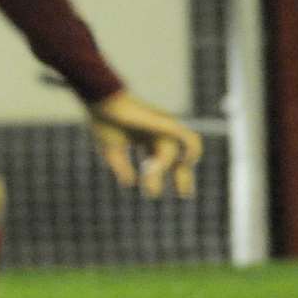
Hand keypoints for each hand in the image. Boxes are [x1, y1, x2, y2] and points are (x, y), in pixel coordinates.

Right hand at [87, 91, 202, 197]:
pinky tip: (186, 162)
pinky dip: (192, 150)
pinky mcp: (167, 124)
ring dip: (163, 167)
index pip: (163, 160)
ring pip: (173, 154)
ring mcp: (165, 128)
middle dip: (182, 178)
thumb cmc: (105, 122)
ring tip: (149, 174)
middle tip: (184, 195)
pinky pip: (189, 139)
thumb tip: (129, 184)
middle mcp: (159, 134)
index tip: (154, 193)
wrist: (104, 101)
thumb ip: (122, 167)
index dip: (163, 176)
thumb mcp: (112, 150)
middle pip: (177, 159)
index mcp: (147, 138)